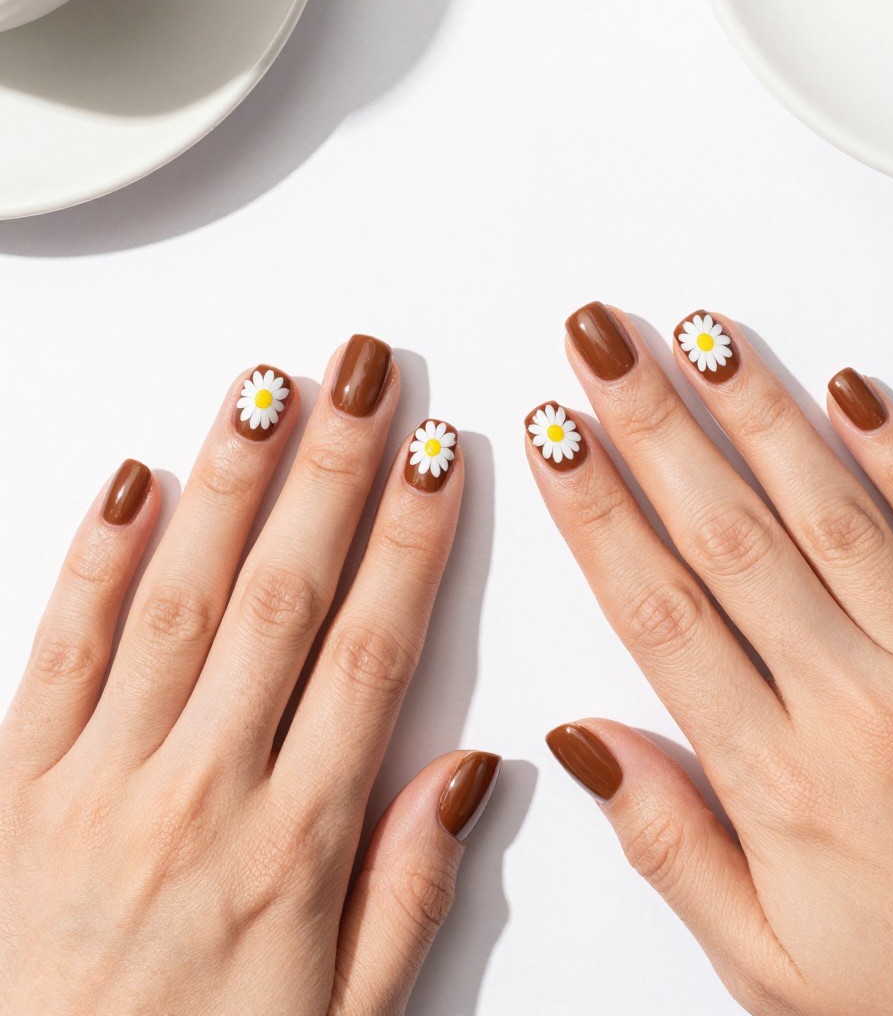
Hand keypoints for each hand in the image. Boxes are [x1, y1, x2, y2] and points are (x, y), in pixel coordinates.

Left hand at [0, 338, 498, 1015]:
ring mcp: (99, 783)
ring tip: (266, 391)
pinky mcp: (14, 785)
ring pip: (179, 601)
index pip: (371, 653)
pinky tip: (130, 483)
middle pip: (284, 597)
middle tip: (360, 375)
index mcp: (293, 850)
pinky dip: (93, 562)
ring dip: (227, 485)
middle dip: (331, 471)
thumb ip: (408, 893)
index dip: (412, 543)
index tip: (438, 459)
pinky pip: (58, 653)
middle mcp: (199, 795)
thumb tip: (471, 770)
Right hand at [529, 303, 892, 1015]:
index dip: (595, 515)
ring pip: (828, 514)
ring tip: (699, 338)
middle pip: (726, 537)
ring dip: (756, 416)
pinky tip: (849, 391)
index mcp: (778, 779)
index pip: (657, 613)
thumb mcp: (767, 963)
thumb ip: (669, 845)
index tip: (552, 440)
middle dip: (652, 427)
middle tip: (601, 344)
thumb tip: (581, 743)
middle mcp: (853, 702)